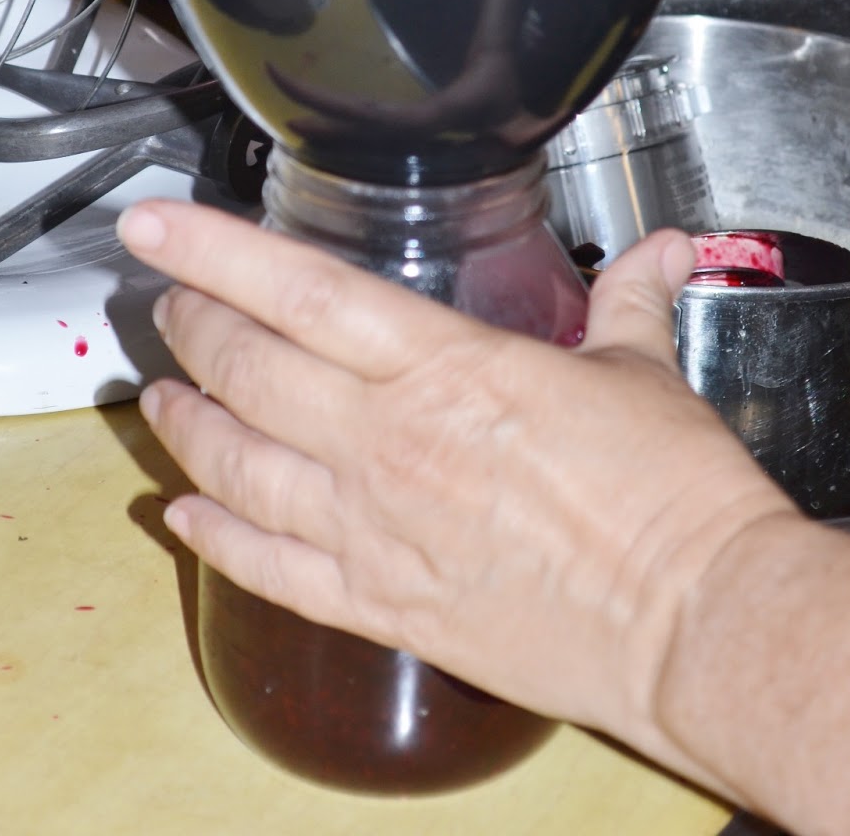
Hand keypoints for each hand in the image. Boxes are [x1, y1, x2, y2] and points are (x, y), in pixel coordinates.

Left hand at [118, 202, 794, 793]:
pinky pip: (270, 570)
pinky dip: (217, 540)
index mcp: (446, 367)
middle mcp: (389, 443)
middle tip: (172, 304)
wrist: (693, 623)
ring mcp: (374, 529)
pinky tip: (185, 516)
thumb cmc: (671, 496)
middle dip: (194, 327)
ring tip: (164, 398)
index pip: (299, 290)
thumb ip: (628, 296)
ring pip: (239, 466)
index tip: (156, 226)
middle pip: (248, 369)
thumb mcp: (643, 369)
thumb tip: (660, 250)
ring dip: (188, 425)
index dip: (214, 249)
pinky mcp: (382, 605)